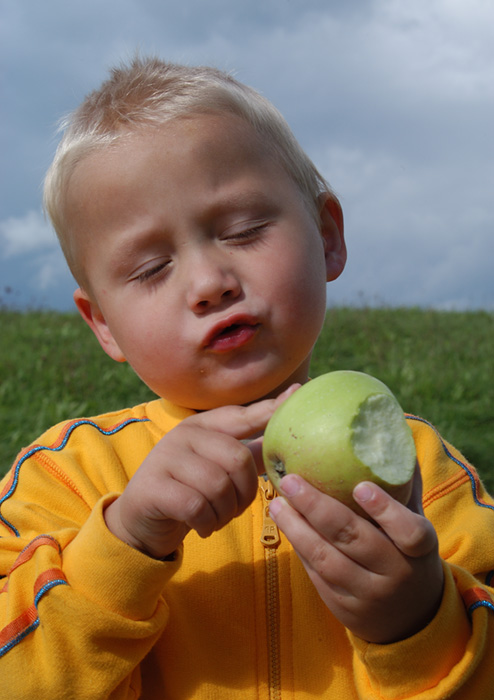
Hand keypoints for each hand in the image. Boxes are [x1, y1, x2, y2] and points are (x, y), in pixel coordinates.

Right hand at [104, 385, 298, 558]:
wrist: (143, 520)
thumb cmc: (191, 490)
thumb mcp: (218, 467)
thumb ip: (250, 452)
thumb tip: (287, 433)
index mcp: (203, 425)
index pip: (243, 416)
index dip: (271, 408)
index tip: (299, 392)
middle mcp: (183, 435)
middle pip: (238, 458)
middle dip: (245, 492)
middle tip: (235, 508)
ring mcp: (165, 458)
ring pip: (218, 486)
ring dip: (225, 513)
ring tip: (217, 518)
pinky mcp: (153, 487)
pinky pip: (197, 507)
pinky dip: (207, 523)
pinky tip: (203, 527)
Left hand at [269, 464, 443, 642]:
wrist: (410, 618)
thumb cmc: (408, 554)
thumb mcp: (416, 523)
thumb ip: (403, 486)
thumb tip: (391, 434)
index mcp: (420, 551)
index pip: (409, 532)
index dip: (385, 510)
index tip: (359, 486)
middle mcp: (395, 574)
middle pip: (353, 539)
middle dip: (317, 508)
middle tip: (290, 481)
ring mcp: (368, 594)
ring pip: (327, 559)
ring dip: (297, 528)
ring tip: (277, 502)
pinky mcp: (344, 607)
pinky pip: (317, 574)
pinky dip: (299, 547)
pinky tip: (285, 523)